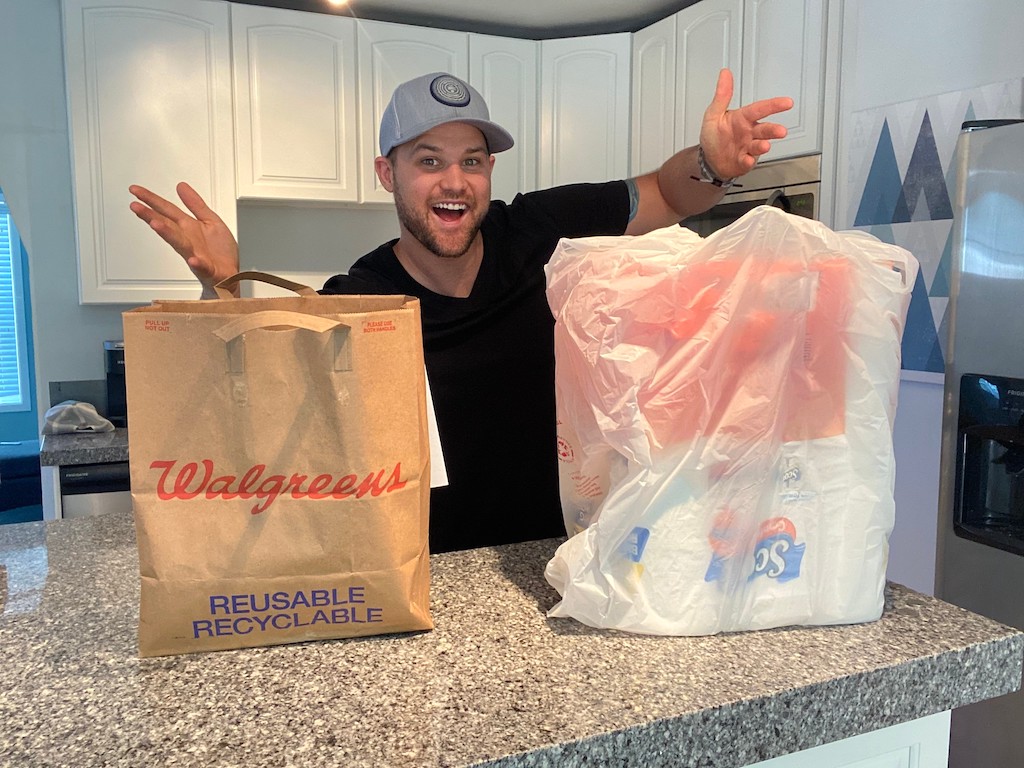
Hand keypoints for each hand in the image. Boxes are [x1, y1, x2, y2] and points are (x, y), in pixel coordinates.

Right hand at [128, 182, 238, 297]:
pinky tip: (193, 259)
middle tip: (135, 206)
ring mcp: (196, 255)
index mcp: (189, 228)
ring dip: (168, 234)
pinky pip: (201, 266)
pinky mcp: (208, 269)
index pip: (166, 210)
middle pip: (167, 225)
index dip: (151, 199)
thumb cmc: (220, 252)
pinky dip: (197, 263)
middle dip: (151, 215)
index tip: (135, 190)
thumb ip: (195, 204)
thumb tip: (181, 186)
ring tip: (156, 224)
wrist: (231, 276)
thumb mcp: (210, 220)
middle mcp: (188, 240)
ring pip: (179, 244)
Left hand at [699, 69, 793, 179]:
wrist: (709, 160)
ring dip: (763, 146)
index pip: (759, 109)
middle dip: (773, 130)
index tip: (787, 102)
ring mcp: (748, 147)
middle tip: (781, 131)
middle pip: (764, 129)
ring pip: (759, 145)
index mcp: (743, 118)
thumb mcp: (713, 114)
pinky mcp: (744, 161)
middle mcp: (749, 132)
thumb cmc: (714, 137)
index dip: (774, 105)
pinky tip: (747, 160)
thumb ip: (722, 95)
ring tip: (765, 146)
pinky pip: (747, 161)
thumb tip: (725, 74)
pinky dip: (748, 161)